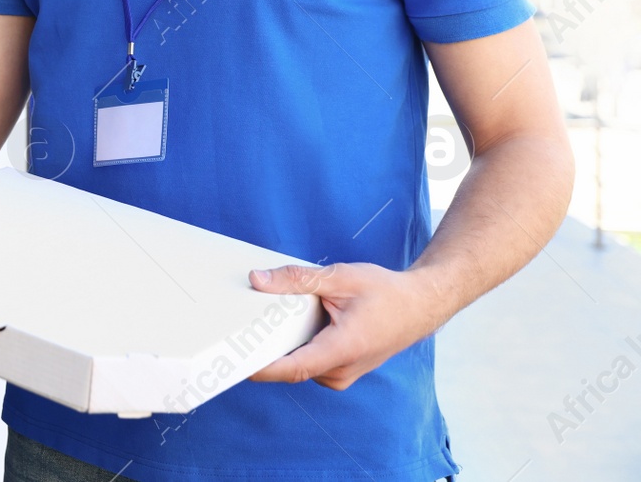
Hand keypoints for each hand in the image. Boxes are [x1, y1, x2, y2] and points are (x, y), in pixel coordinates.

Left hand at [246, 262, 450, 390]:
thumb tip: (257, 279)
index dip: (261, 368)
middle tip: (234, 328)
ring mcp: (342, 375)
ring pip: (299, 364)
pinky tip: (287, 326)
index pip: (293, 368)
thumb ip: (298, 279)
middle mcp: (341, 370)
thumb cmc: (385, 292)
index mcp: (343, 349)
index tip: (233, 362)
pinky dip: (296, 346)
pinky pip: (309, 362)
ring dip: (281, 345)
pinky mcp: (340, 371)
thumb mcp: (340, 277)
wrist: (420, 306)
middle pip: (291, 366)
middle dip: (264, 349)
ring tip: (260, 322)